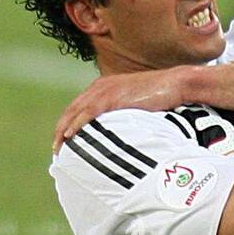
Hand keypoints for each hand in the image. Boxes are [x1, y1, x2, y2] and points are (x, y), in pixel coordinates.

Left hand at [53, 66, 194, 151]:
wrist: (176, 84)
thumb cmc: (163, 96)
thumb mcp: (137, 103)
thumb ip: (124, 113)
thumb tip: (123, 133)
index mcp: (103, 87)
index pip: (78, 107)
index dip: (67, 123)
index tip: (64, 141)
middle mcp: (99, 87)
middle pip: (71, 110)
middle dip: (60, 130)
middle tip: (56, 150)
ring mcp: (104, 91)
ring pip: (74, 113)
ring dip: (63, 131)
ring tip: (59, 149)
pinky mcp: (111, 97)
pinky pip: (86, 113)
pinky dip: (76, 125)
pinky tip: (69, 136)